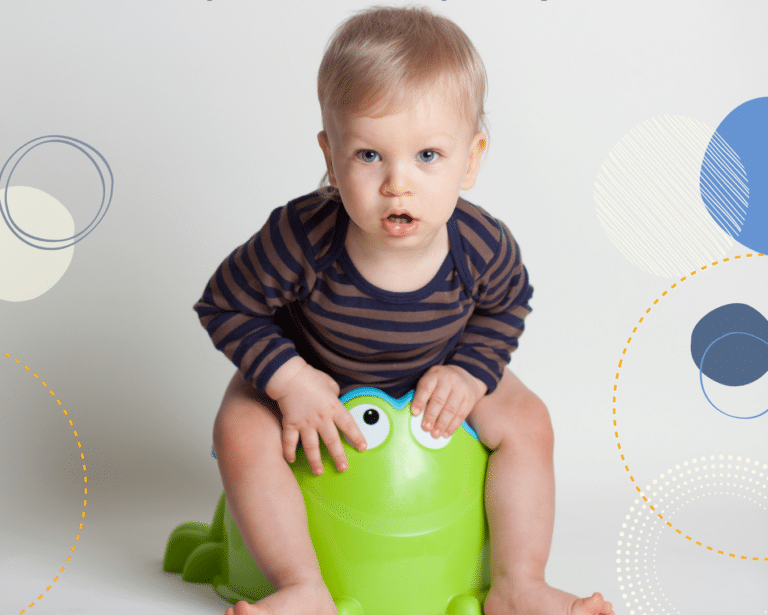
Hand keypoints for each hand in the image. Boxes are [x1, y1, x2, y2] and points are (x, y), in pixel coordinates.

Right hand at [268, 360, 366, 474]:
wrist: (289, 376)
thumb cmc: (311, 377)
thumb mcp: (330, 385)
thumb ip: (335, 396)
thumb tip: (336, 402)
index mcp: (333, 407)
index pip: (348, 425)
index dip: (356, 437)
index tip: (362, 447)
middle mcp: (321, 418)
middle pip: (332, 441)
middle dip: (338, 456)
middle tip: (343, 468)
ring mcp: (305, 422)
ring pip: (312, 446)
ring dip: (315, 460)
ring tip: (318, 471)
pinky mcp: (291, 424)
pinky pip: (290, 441)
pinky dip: (289, 452)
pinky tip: (291, 460)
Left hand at [411, 365, 486, 437]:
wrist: (464, 376)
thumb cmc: (440, 382)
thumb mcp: (431, 380)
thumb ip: (423, 394)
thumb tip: (416, 415)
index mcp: (434, 374)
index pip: (426, 388)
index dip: (419, 401)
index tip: (415, 413)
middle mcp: (448, 379)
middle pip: (439, 399)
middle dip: (431, 415)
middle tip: (426, 428)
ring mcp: (460, 388)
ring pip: (451, 409)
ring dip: (442, 424)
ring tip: (435, 434)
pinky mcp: (469, 399)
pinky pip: (461, 414)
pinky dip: (453, 426)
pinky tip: (446, 433)